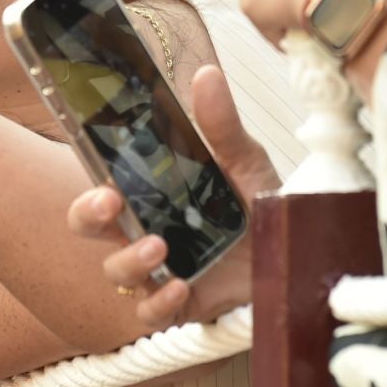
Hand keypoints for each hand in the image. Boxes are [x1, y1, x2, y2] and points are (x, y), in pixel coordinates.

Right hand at [67, 65, 280, 331]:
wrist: (298, 251)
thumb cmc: (262, 203)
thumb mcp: (244, 161)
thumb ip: (221, 124)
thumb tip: (205, 74)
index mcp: (151, 193)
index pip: (101, 190)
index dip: (90, 190)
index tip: (105, 183)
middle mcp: (146, 229)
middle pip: (90, 227)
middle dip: (88, 216)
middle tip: (110, 204)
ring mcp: (160, 270)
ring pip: (116, 271)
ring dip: (129, 259)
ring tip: (159, 246)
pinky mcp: (180, 304)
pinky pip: (151, 312)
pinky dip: (159, 302)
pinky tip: (180, 288)